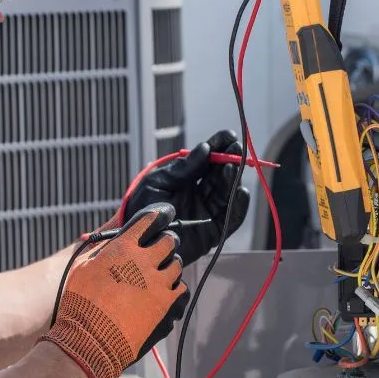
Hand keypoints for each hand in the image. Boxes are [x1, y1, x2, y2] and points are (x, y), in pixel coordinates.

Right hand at [40, 203, 188, 377]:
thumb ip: (102, 249)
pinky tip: (164, 290)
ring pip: (176, 264)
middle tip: (161, 247)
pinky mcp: (165, 303)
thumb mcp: (83, 266)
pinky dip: (173, 287)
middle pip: (169, 241)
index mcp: (123, 247)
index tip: (161, 216)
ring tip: (160, 272)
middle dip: (166, 241)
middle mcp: (144, 260)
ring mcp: (157, 282)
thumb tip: (114, 241)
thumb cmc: (80, 302)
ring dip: (169, 265)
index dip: (157, 216)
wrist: (90, 338)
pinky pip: (180, 287)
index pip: (149, 221)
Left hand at [123, 129, 250, 264]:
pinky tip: (241, 191)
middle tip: (235, 148)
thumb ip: (182, 169)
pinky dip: (239, 206)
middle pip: (220, 175)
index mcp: (186, 180)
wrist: (137, 241)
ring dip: (232, 179)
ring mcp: (207, 213)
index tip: (229, 136)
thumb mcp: (158, 182)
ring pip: (227, 193)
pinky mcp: (213, 233)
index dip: (219, 147)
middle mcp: (199, 194)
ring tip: (232, 167)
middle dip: (230, 159)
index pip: (207, 160)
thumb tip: (205, 149)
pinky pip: (231, 219)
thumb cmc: (142, 209)